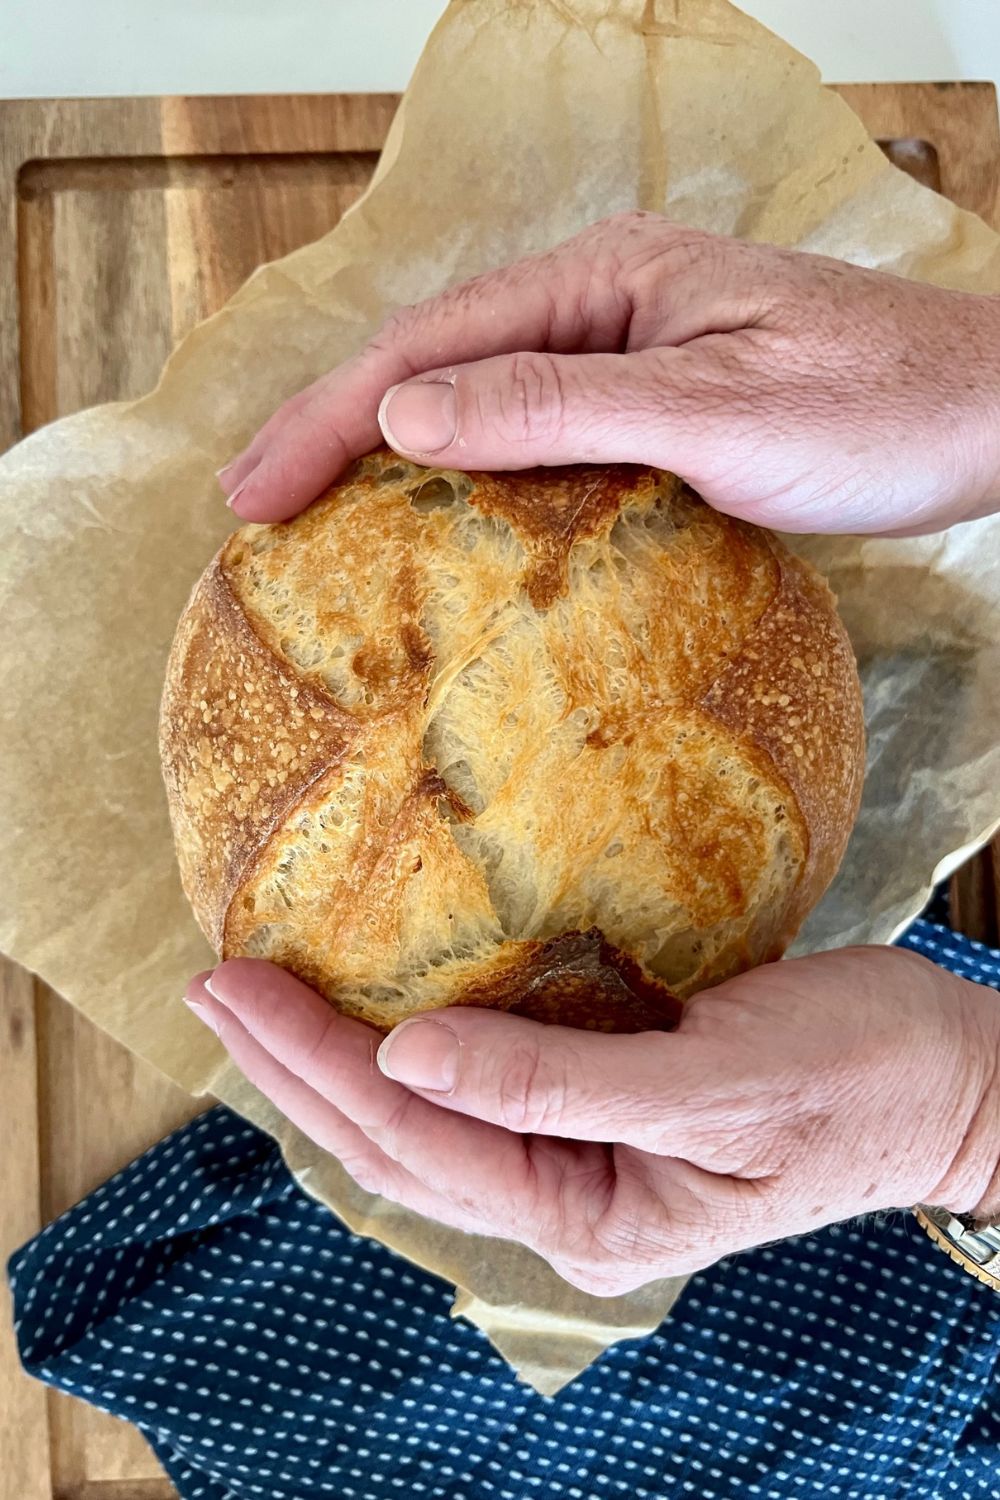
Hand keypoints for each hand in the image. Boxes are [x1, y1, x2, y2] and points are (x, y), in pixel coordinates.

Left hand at [185, 946, 999, 1294]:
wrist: (949, 1072)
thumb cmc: (859, 1081)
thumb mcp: (718, 1085)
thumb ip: (560, 1083)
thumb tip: (406, 1058)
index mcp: (590, 1215)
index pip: (416, 1140)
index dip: (315, 1066)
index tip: (237, 988)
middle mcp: (568, 1194)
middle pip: (398, 1138)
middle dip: (296, 1067)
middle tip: (210, 987)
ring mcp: (583, 1153)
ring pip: (427, 1114)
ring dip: (336, 1056)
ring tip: (255, 999)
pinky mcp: (605, 1096)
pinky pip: (481, 1076)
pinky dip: (411, 1038)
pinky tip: (370, 1003)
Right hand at [218, 212, 999, 535]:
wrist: (990, 417)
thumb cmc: (875, 411)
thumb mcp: (708, 414)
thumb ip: (556, 406)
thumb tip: (407, 413)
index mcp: (606, 281)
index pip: (430, 347)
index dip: (328, 417)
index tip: (254, 494)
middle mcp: (606, 301)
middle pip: (437, 361)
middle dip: (334, 428)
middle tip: (251, 505)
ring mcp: (631, 351)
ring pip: (481, 396)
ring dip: (390, 452)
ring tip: (313, 511)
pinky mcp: (658, 403)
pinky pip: (537, 433)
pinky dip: (470, 474)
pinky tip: (439, 517)